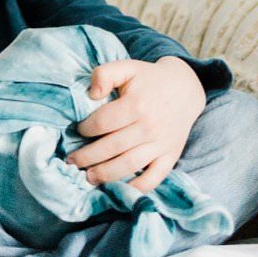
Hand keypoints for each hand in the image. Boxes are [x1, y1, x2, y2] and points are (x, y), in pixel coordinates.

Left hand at [66, 56, 204, 191]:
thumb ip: (105, 74)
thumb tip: (91, 94)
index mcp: (136, 104)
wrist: (185, 88)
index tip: (78, 131)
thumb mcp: (127, 67)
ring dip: (106, 174)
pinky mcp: (171, 156)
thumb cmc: (149, 79)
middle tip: (72, 162)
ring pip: (130, 164)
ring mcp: (161, 143)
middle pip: (113, 147)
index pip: (103, 123)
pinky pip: (155, 177)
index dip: (85, 129)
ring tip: (88, 177)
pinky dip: (138, 187)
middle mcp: (150, 126)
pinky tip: (120, 189)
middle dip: (88, 157)